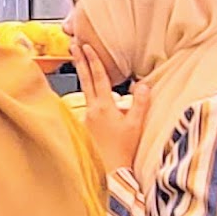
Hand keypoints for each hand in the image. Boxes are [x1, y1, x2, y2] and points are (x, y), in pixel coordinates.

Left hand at [74, 36, 144, 177]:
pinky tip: (90, 89)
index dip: (94, 60)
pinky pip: (88, 103)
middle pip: (85, 80)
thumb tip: (142, 84)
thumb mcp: (135, 126)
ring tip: (79, 59)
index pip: (99, 78)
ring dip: (83, 73)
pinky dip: (88, 91)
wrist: (110, 171)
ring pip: (86, 90)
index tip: (87, 45)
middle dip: (80, 60)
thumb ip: (139, 104)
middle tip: (73, 44)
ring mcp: (87, 117)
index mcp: (104, 107)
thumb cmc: (123, 151)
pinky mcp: (87, 125)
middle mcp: (92, 109)